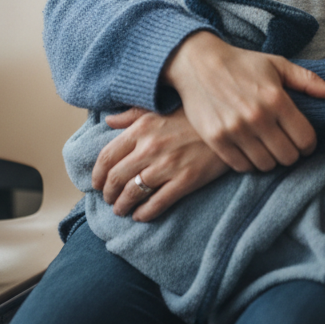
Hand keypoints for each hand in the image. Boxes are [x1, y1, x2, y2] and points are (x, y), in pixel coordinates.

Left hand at [92, 107, 228, 221]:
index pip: (107, 156)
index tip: (96, 184)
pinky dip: (144, 214)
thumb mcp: (160, 108)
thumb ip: (132, 115)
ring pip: (133, 193)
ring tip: (122, 210)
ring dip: (123, 206)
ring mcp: (168, 166)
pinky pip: (157, 204)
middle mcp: (151, 147)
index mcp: (142, 128)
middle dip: (108, 194)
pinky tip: (140, 216)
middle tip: (109, 200)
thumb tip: (108, 120)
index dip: (97, 174)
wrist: (228, 125)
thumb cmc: (192, 115)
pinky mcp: (185, 181)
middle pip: (117, 178)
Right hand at [163, 31, 324, 173]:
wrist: (198, 63)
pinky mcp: (217, 139)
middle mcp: (257, 117)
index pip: (305, 139)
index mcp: (276, 99)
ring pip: (266, 165)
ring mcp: (235, 130)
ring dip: (271, 159)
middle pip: (288, 156)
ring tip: (268, 146)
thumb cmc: (243, 63)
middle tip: (286, 143)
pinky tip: (250, 148)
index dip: (309, 143)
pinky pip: (242, 166)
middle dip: (291, 152)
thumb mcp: (278, 65)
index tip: (303, 139)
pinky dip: (249, 162)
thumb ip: (309, 81)